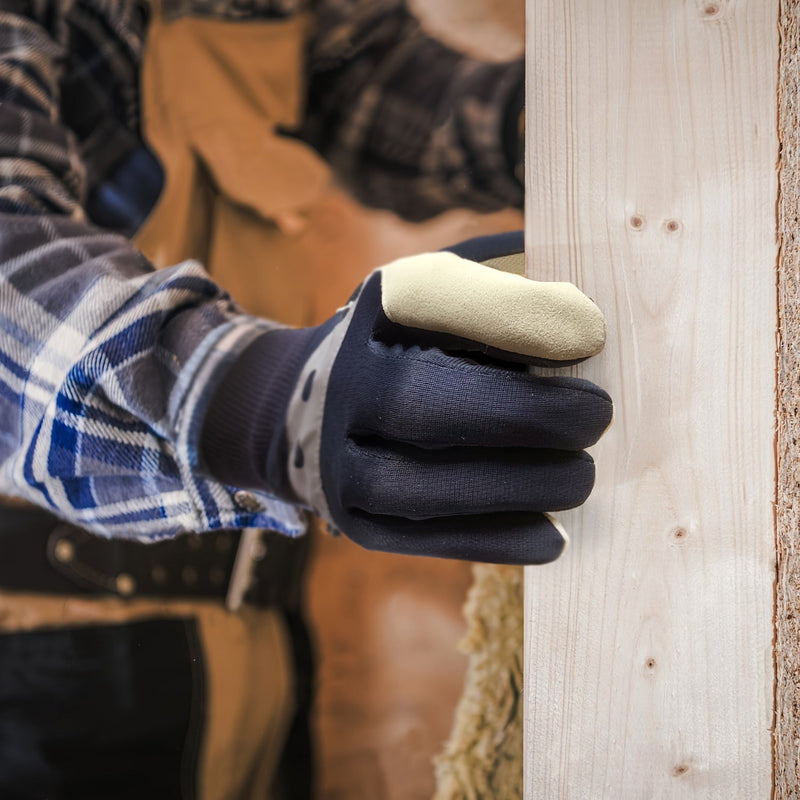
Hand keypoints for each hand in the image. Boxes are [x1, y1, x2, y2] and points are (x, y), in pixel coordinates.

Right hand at [202, 232, 611, 563]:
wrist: (304, 405)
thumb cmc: (407, 342)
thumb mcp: (444, 294)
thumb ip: (508, 286)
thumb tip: (590, 310)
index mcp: (375, 309)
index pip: (440, 299)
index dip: (520, 317)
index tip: (592, 333)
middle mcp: (344, 381)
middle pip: (426, 401)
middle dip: (527, 414)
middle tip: (598, 417)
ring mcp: (339, 459)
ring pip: (426, 486)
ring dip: (521, 486)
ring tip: (581, 476)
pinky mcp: (354, 520)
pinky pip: (429, 541)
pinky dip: (499, 541)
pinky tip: (553, 534)